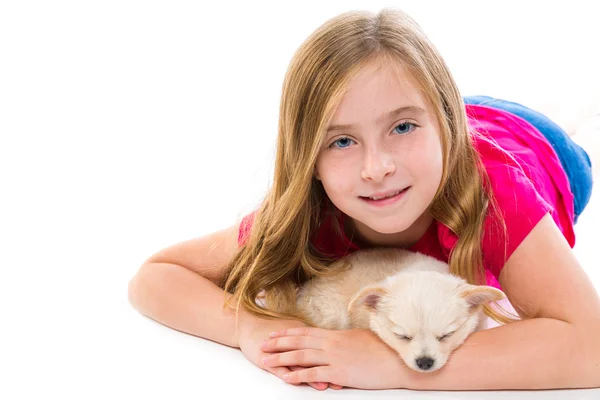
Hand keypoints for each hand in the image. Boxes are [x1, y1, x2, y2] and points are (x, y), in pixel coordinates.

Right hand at [236, 309, 341, 390]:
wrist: (246, 324)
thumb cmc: (271, 326)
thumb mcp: (294, 326)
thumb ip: (310, 334)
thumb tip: (330, 340)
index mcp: (303, 331)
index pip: (324, 344)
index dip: (337, 354)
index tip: (352, 363)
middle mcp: (294, 341)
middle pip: (315, 355)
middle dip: (330, 368)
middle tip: (345, 378)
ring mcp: (280, 350)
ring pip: (299, 364)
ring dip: (313, 375)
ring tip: (326, 385)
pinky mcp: (268, 359)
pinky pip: (281, 369)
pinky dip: (291, 376)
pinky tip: (297, 382)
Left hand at [261, 326, 405, 388]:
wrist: (397, 361)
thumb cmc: (383, 349)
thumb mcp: (360, 338)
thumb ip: (344, 340)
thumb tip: (336, 339)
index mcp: (336, 335)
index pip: (306, 331)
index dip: (288, 332)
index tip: (274, 333)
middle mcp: (332, 344)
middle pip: (299, 341)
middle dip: (278, 343)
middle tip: (262, 344)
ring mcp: (335, 358)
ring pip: (302, 356)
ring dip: (281, 358)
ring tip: (265, 360)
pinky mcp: (340, 373)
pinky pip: (314, 374)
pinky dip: (298, 375)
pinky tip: (286, 377)